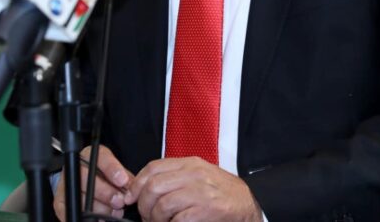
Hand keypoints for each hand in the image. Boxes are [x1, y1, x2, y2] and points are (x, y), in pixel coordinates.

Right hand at [53, 145, 133, 220]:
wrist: (89, 187)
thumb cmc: (106, 179)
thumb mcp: (117, 174)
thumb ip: (124, 178)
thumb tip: (132, 188)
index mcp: (91, 155)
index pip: (100, 157)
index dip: (112, 169)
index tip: (122, 181)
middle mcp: (76, 167)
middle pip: (87, 178)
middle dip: (106, 192)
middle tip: (119, 202)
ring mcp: (66, 185)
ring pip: (81, 197)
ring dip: (100, 208)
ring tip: (113, 213)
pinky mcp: (60, 202)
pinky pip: (73, 211)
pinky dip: (88, 218)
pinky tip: (100, 219)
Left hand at [125, 157, 261, 221]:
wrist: (249, 203)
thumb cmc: (220, 193)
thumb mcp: (198, 176)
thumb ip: (175, 178)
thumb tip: (142, 189)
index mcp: (190, 164)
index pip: (153, 167)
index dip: (136, 184)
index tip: (130, 198)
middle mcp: (194, 174)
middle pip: (153, 187)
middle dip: (144, 206)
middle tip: (148, 217)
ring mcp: (200, 192)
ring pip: (162, 205)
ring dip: (156, 220)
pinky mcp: (206, 210)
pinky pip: (177, 220)